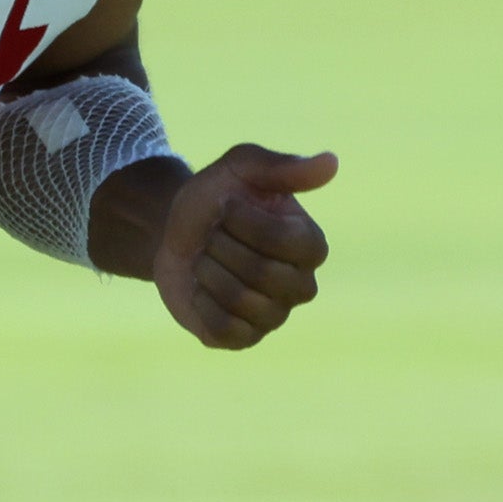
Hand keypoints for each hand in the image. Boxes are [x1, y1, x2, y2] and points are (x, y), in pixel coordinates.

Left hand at [152, 144, 337, 349]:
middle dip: (222, 246)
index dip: (246, 222)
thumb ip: (282, 166)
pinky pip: (224, 329)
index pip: (287, 241)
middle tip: (214, 234)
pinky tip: (201, 287)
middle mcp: (301, 285)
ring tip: (206, 258)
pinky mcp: (243, 339)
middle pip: (263, 274)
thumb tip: (332, 162)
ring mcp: (273, 316)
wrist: (171, 231)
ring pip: (240, 301)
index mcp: (310, 243)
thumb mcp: (241, 167)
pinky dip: (201, 302)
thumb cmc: (216, 197)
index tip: (227, 206)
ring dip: (208, 271)